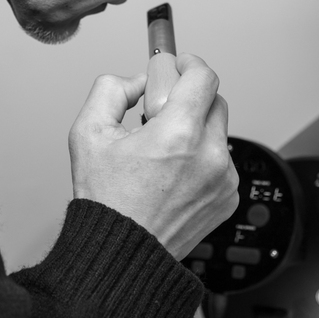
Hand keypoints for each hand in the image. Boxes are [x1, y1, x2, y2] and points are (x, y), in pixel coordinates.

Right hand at [68, 53, 238, 259]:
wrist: (123, 254)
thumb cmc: (107, 202)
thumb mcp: (88, 133)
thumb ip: (112, 90)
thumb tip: (138, 81)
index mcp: (179, 135)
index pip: (204, 77)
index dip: (189, 64)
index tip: (178, 65)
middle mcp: (209, 155)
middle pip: (214, 100)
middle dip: (190, 97)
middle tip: (161, 111)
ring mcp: (224, 178)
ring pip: (217, 132)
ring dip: (195, 129)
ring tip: (163, 152)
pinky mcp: (229, 196)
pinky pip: (221, 161)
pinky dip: (202, 158)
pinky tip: (174, 173)